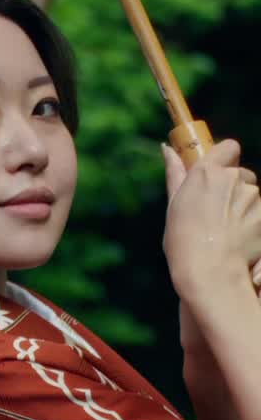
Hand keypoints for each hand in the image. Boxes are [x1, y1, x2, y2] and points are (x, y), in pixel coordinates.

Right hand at [162, 140, 260, 297]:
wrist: (210, 272)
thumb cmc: (184, 242)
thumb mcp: (174, 206)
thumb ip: (175, 174)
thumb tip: (167, 149)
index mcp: (207, 172)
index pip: (228, 147)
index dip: (225, 158)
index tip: (217, 173)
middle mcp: (233, 178)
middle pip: (240, 174)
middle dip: (232, 189)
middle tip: (217, 213)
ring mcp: (253, 196)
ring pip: (251, 195)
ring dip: (243, 207)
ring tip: (227, 232)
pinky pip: (260, 212)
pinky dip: (253, 223)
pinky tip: (240, 239)